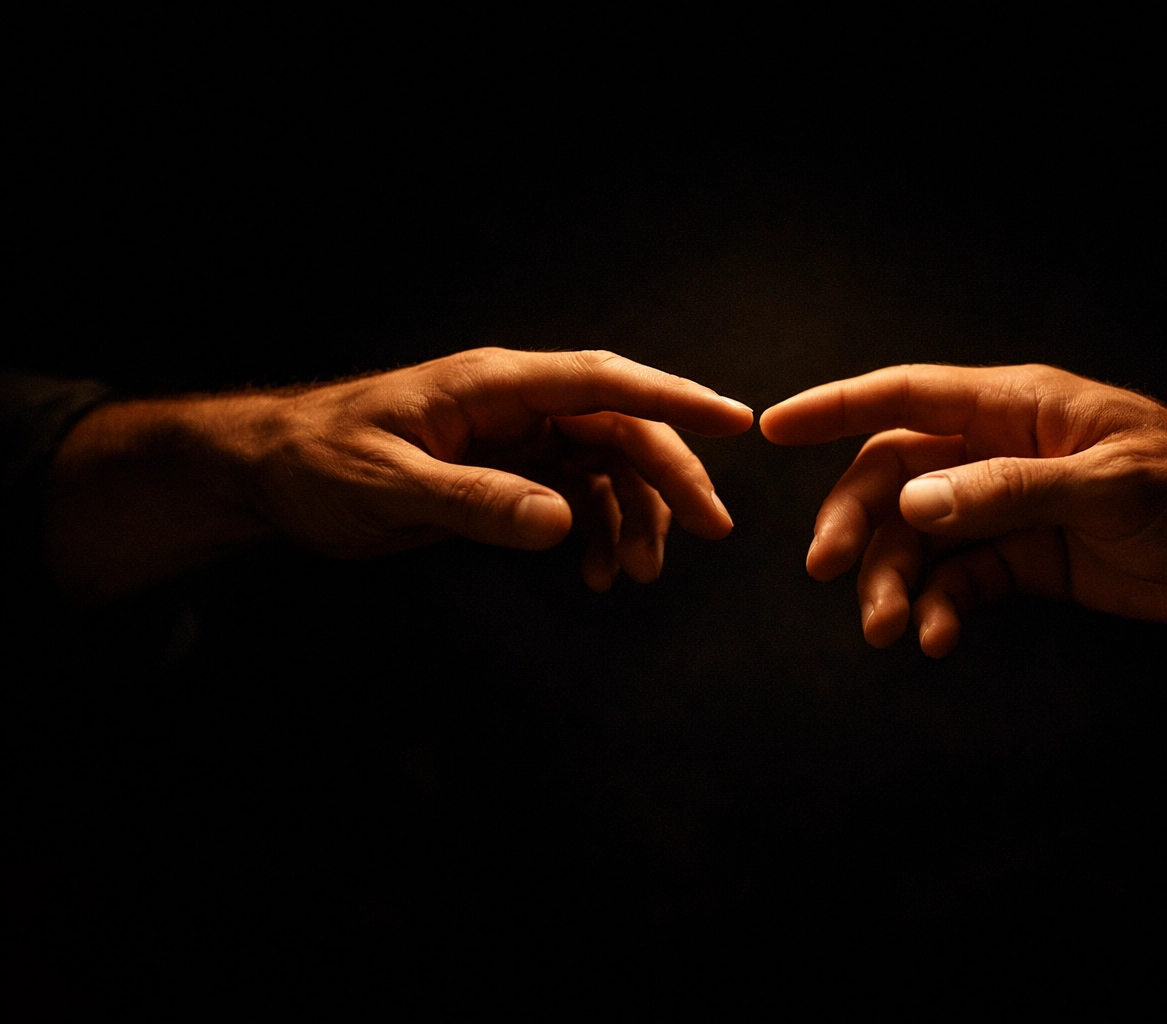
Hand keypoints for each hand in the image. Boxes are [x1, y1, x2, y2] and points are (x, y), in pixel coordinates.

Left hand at [47, 349, 754, 601]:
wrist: (274, 473)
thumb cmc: (318, 463)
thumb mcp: (389, 486)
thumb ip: (474, 502)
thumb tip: (562, 521)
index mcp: (495, 386)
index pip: (604, 383)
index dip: (676, 399)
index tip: (736, 421)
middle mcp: (517, 405)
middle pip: (621, 428)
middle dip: (671, 478)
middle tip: (710, 532)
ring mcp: (516, 438)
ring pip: (607, 466)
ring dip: (635, 516)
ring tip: (637, 575)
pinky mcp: (507, 472)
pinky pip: (577, 496)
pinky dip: (598, 532)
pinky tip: (597, 572)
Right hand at [761, 364, 1166, 654]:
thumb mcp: (1109, 483)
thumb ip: (1010, 492)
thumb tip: (915, 504)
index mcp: (1015, 408)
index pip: (906, 397)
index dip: (835, 408)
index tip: (773, 429)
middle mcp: (998, 453)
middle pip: (895, 477)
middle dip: (857, 522)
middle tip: (830, 572)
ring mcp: (1006, 509)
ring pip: (919, 539)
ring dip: (894, 581)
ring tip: (887, 629)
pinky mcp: (1024, 561)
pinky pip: (959, 582)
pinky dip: (940, 610)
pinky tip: (938, 639)